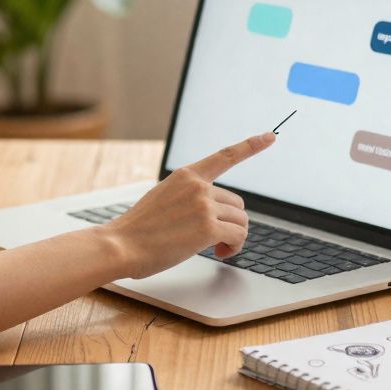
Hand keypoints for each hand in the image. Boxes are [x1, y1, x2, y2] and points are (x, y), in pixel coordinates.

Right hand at [103, 132, 274, 278]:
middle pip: (238, 204)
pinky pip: (238, 237)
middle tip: (214, 240)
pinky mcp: (208, 227)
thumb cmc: (138, 229)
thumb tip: (212, 214)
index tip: (269, 136)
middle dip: (230, 223)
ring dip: (233, 237)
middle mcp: (198, 186)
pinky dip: (233, 248)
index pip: (224, 156)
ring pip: (241, 221)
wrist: (121, 244)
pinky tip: (218, 253)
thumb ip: (188, 198)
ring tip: (214, 248)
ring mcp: (204, 205)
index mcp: (186, 175)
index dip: (250, 146)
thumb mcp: (162, 199)